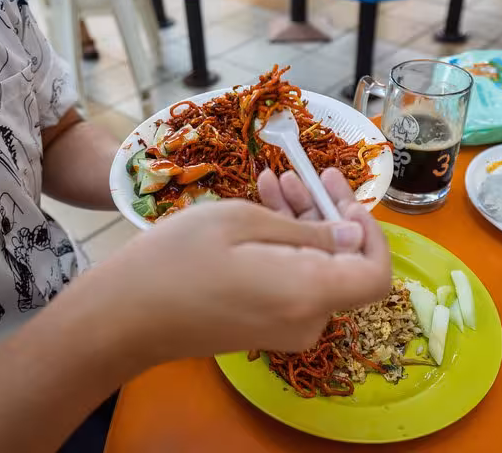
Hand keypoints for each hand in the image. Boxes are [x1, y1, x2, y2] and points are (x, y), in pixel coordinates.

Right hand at [87, 172, 390, 369]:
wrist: (124, 315)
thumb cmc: (178, 258)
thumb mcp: (243, 222)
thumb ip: (307, 231)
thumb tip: (352, 236)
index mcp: (309, 293)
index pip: (377, 274)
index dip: (371, 233)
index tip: (342, 199)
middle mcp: (306, 320)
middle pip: (343, 265)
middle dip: (326, 213)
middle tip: (301, 172)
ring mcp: (285, 328)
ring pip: (315, 269)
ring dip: (300, 223)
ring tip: (272, 181)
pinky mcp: (264, 327)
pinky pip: (291, 283)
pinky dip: (282, 246)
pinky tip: (260, 208)